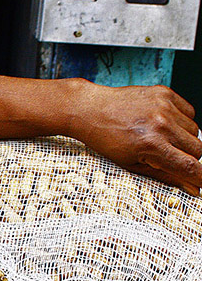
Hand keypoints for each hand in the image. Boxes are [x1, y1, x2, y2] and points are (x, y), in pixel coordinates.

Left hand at [71, 83, 201, 195]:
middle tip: (169, 156)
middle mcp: (161, 125)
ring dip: (184, 138)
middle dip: (188, 157)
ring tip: (160, 138)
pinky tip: (162, 123)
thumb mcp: (131, 164)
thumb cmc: (106, 139)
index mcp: (151, 145)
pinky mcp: (165, 93)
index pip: (190, 166)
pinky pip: (189, 112)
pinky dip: (181, 120)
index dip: (201, 177)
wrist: (89, 109)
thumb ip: (165, 175)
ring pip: (196, 130)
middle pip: (198, 149)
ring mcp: (164, 107)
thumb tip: (192, 187)